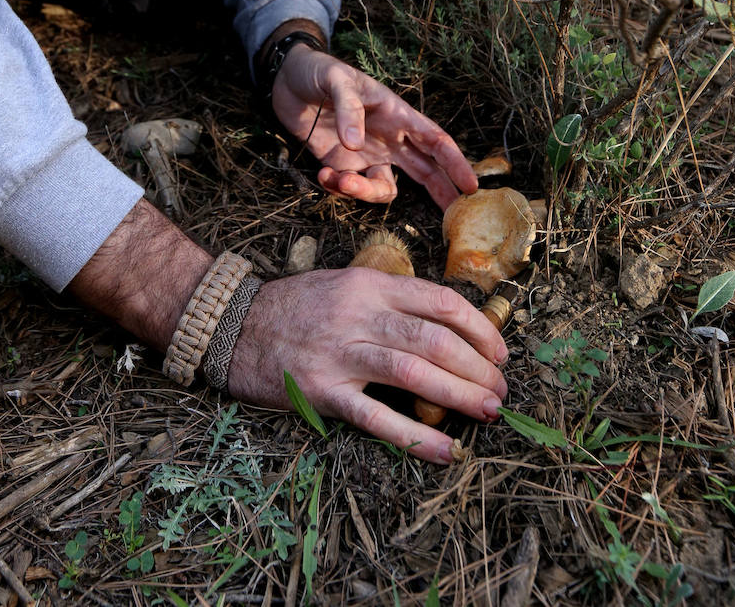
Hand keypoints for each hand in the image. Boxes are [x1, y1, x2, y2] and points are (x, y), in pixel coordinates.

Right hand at [227, 267, 508, 461]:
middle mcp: (358, 314)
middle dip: (478, 367)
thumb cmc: (295, 306)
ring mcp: (339, 353)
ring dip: (460, 395)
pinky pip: (376, 418)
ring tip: (489, 411)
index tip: (500, 351)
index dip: (480, 328)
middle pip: (435, 340)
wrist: (232, 323)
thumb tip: (446, 326)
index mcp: (369, 284)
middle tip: (501, 390)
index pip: (440, 301)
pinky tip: (446, 450)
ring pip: (413, 373)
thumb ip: (390, 299)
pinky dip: (416, 436)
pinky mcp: (321, 391)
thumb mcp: (345, 284)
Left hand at [271, 45, 476, 207]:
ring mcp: (366, 155)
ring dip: (364, 192)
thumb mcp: (336, 80)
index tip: (471, 186)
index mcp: (397, 114)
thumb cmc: (318, 71)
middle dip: (439, 193)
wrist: (285, 79)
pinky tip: (322, 173)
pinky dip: (337, 188)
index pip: (435, 141)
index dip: (455, 163)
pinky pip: (350, 187)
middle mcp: (388, 138)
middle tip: (451, 218)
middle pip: (425, 171)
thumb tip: (357, 146)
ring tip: (340, 179)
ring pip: (384, 187)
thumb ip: (349, 110)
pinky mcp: (342, 165)